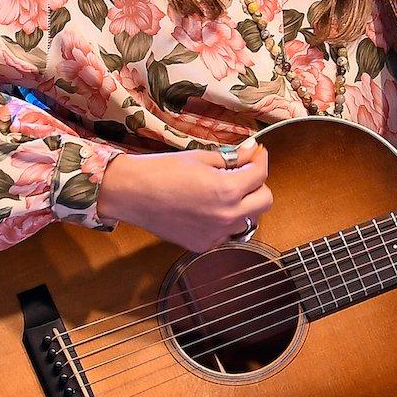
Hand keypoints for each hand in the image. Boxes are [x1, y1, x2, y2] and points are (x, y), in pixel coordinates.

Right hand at [96, 139, 271, 251]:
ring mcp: (216, 234)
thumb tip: (251, 152)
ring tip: (224, 191)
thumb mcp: (200, 157)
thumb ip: (231, 158)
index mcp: (227, 189)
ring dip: (244, 204)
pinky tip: (208, 208)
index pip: (260, 174)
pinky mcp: (203, 245)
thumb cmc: (161, 171)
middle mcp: (226, 216)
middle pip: (265, 201)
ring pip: (249, 219)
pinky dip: (225, 220)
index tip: (255, 153)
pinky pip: (227, 233)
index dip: (259, 159)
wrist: (131, 194)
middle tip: (244, 172)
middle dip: (258, 184)